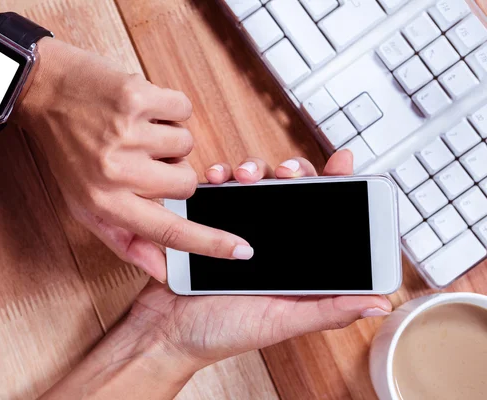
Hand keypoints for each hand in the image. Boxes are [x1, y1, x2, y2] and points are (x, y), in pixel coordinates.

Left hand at [17, 39, 250, 281]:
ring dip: (168, 139)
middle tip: (142, 159)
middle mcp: (116, 171)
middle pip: (186, 183)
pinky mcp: (137, 96)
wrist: (43, 90)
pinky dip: (169, 109)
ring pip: (186, 145)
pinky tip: (141, 110)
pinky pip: (183, 110)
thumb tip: (162, 270)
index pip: (168, 231)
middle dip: (173, 172)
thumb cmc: (66, 150)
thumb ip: (125, 240)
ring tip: (135, 131)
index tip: (241, 250)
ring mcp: (128, 132)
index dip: (210, 243)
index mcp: (105, 201)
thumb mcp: (85, 203)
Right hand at [129, 151, 392, 365]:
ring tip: (246, 176)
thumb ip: (328, 310)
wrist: (165, 332)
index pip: (323, 216)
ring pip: (254, 183)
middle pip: (290, 190)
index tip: (343, 165)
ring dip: (254, 169)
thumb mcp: (281, 321)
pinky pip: (217, 190)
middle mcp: (268, 241)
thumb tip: (378, 301)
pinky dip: (219, 177)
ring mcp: (236, 228)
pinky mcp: (206, 221)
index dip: (337, 187)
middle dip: (293, 171)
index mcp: (292, 262)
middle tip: (288, 173)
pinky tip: (219, 178)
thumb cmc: (221, 333)